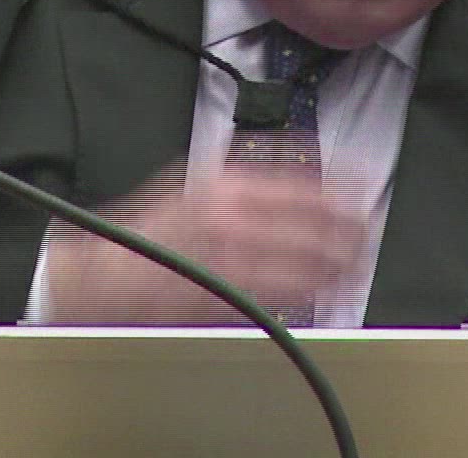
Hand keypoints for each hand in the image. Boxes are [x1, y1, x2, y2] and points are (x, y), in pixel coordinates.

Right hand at [42, 164, 369, 323]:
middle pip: (305, 216)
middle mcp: (224, 211)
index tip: (364, 190)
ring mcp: (220, 251)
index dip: (337, 186)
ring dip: (331, 260)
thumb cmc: (148, 237)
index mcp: (222, 182)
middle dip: (344, 227)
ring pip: (294, 254)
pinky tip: (319, 289)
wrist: (99, 274)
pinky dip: (301, 288)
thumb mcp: (195, 188)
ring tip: (355, 264)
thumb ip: (243, 186)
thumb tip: (298, 184)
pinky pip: (271, 288)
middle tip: (368, 232)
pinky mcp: (215, 289)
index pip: (297, 178)